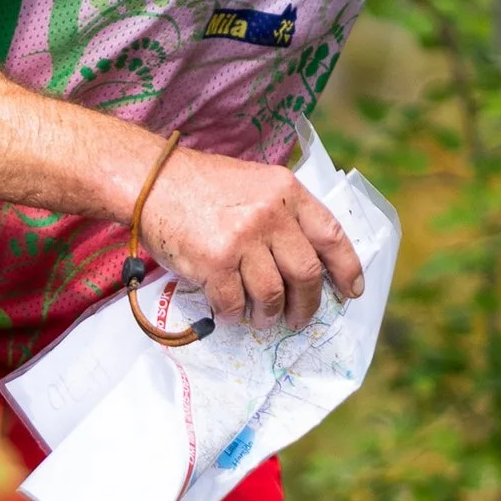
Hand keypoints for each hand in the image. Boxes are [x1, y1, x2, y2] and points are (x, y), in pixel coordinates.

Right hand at [135, 147, 361, 330]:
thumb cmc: (201, 185)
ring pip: (272, 296)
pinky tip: (230, 311)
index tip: (350, 291)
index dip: (346, 268)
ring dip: (269, 315)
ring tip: (262, 318)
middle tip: (299, 318)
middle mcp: (269, 214)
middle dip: (307, 304)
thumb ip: (283, 214)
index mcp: (286, 191)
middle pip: (306, 273)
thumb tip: (308, 264)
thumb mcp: (255, 184)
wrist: (150, 181)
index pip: (330, 235)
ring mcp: (242, 239)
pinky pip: (234, 304)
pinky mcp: (214, 263)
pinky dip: (234, 314)